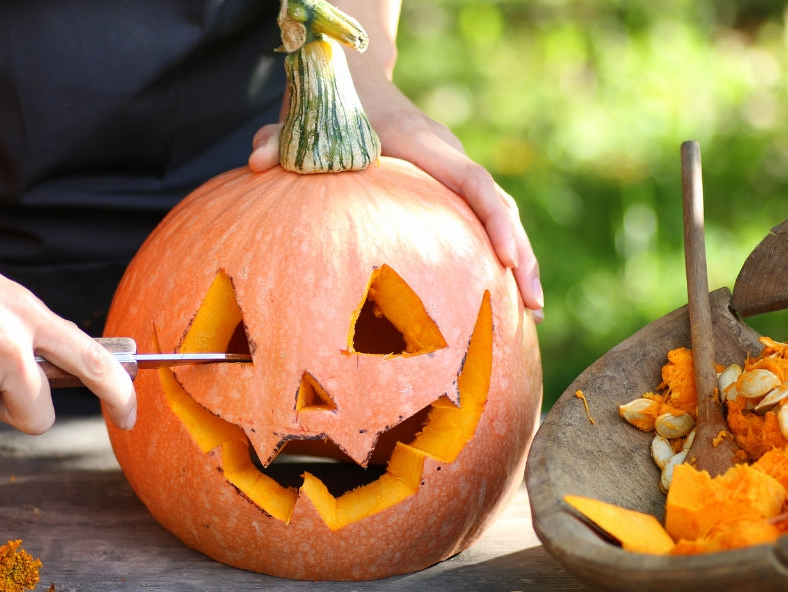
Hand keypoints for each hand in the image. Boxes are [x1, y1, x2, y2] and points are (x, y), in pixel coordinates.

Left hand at [248, 7, 543, 320]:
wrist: (355, 81)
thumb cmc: (332, 107)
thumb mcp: (305, 120)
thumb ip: (281, 140)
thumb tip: (254, 162)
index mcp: (423, 144)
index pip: (472, 181)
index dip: (494, 219)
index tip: (508, 258)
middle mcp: (448, 155)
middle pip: (499, 204)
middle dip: (521, 254)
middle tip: (533, 307)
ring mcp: (453, 170)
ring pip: (499, 215)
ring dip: (519, 261)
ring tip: (531, 315)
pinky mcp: (448, 189)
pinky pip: (481, 220)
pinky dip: (495, 254)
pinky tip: (499, 298)